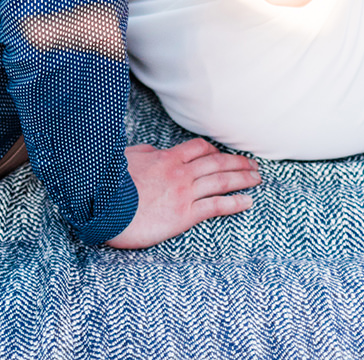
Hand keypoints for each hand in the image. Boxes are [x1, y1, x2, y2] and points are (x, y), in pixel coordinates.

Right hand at [106, 139, 260, 248]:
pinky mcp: (184, 215)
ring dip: (242, 178)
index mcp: (166, 157)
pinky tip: (247, 201)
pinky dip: (234, 202)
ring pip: (221, 181)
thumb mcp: (127, 159)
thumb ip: (145, 153)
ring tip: (257, 178)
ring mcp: (184, 193)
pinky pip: (216, 206)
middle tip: (253, 164)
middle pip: (216, 162)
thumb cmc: (112, 184)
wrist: (105, 207)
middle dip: (237, 162)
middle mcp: (179, 172)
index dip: (214, 151)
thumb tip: (155, 151)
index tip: (224, 154)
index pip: (198, 148)